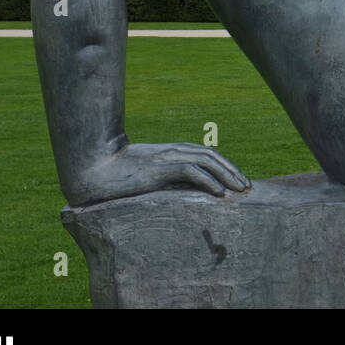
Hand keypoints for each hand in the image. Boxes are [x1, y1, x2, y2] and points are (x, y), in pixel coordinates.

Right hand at [66, 141, 250, 206]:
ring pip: (207, 162)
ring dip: (227, 175)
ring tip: (239, 190)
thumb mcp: (150, 175)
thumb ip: (168, 179)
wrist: (96, 168)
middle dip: (232, 170)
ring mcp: (167, 157)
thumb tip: (186, 193)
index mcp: (173, 151)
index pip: (208, 155)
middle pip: (213, 156)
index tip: (238, 180)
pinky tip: (219, 193)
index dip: (226, 165)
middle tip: (247, 186)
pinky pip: (191, 171)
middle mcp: (174, 150)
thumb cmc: (120, 174)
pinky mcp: (160, 167)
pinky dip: (209, 181)